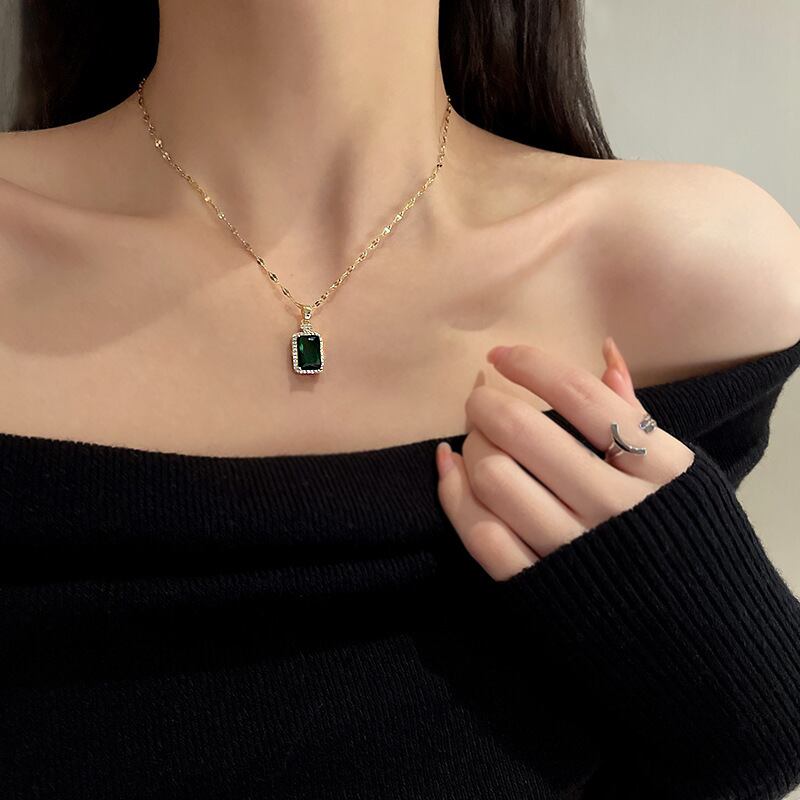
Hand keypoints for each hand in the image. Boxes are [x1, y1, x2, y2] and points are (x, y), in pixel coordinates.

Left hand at [435, 337, 695, 580]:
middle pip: (524, 434)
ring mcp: (574, 551)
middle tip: (479, 400)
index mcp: (658, 470)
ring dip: (470, 446)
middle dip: (486, 405)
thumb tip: (602, 350)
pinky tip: (451, 468)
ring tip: (473, 440)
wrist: (699, 646)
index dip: (531, 366)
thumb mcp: (681, 476)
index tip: (500, 355)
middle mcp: (615, 506)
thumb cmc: (686, 543)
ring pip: (494, 479)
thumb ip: (639, 416)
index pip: (581, 397)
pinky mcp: (539, 589)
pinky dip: (453, 494)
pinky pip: (480, 534)